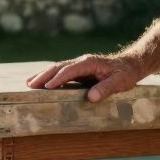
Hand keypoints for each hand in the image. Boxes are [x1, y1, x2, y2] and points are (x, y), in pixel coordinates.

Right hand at [25, 54, 144, 102]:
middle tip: (30, 84)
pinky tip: (41, 83)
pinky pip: (62, 73)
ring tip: (29, 83)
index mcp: (90, 62)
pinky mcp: (78, 71)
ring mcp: (79, 66)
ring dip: (43, 75)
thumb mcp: (120, 82)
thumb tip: (91, 97)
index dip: (59, 78)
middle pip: (59, 67)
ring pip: (58, 69)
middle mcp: (82, 62)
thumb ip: (106, 88)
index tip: (47, 86)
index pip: (70, 70)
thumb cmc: (125, 74)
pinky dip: (50, 77)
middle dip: (44, 75)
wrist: (130, 65)